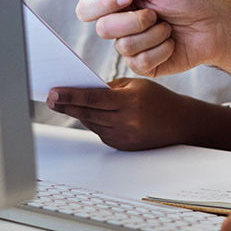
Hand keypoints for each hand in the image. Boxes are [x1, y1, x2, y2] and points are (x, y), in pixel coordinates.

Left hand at [45, 78, 230, 151]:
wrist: (179, 124)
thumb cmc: (157, 99)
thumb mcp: (135, 85)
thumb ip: (109, 88)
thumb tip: (83, 91)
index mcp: (129, 102)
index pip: (92, 98)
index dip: (70, 95)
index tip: (53, 92)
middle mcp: (125, 122)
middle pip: (87, 113)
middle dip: (67, 104)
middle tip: (50, 97)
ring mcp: (122, 137)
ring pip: (91, 123)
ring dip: (78, 112)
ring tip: (63, 101)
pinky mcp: (121, 146)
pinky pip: (100, 132)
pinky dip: (92, 121)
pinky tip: (85, 112)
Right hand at [74, 0, 230, 77]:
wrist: (216, 24)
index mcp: (121, 2)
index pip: (88, 7)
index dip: (100, 5)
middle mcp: (123, 24)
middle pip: (102, 29)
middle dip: (131, 21)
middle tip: (154, 13)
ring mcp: (134, 46)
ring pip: (122, 46)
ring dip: (152, 34)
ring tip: (169, 27)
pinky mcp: (147, 65)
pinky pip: (139, 62)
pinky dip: (160, 49)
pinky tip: (172, 43)